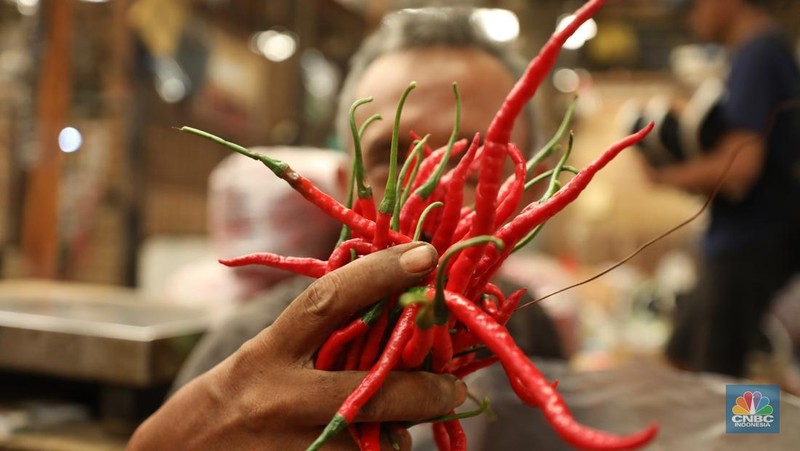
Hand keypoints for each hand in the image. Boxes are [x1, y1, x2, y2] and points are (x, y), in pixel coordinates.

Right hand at [127, 242, 466, 450]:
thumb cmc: (231, 399)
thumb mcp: (262, 356)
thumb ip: (314, 336)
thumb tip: (385, 299)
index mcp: (268, 352)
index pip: (327, 303)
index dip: (378, 274)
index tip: (424, 256)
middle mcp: (278, 398)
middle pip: (370, 391)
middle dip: (423, 390)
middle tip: (455, 388)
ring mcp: (288, 447)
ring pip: (374, 444)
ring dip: (398, 435)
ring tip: (401, 427)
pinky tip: (369, 446)